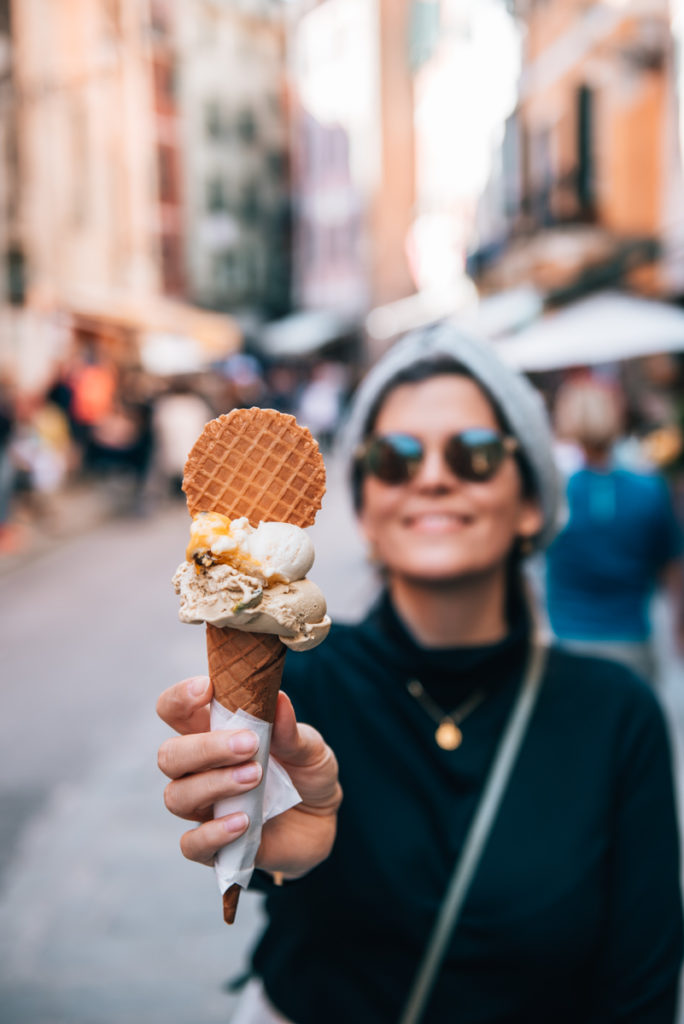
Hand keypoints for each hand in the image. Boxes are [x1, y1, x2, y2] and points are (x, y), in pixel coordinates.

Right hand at [157, 676, 341, 878]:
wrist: (325, 821)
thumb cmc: (307, 773)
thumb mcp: (310, 748)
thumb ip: (291, 731)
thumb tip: (278, 699)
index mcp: (216, 733)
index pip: (175, 711)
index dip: (180, 698)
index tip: (207, 688)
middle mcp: (202, 770)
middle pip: (170, 755)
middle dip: (204, 748)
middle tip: (248, 744)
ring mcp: (205, 808)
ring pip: (177, 796)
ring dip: (214, 784)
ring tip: (255, 777)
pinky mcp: (216, 846)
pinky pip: (192, 844)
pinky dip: (213, 833)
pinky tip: (243, 822)